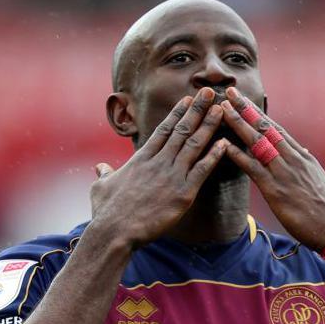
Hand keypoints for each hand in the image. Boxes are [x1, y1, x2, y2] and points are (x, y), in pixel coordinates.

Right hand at [90, 88, 228, 247]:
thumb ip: (104, 173)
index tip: (187, 99)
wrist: (115, 231)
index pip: (163, 130)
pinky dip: (214, 156)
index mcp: (141, 159)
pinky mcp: (183, 193)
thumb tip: (99, 167)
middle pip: (182, 130)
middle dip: (197, 109)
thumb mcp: (101, 187)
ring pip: (194, 145)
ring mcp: (171, 176)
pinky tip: (225, 143)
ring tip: (221, 109)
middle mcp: (158, 162)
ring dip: (209, 125)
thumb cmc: (106, 212)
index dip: (177, 113)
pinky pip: (202, 170)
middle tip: (210, 92)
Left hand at [220, 87, 324, 251]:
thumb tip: (304, 152)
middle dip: (246, 109)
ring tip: (223, 109)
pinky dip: (238, 156)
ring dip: (238, 124)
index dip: (259, 113)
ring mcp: (283, 172)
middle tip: (230, 92)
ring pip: (257, 142)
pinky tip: (224, 146)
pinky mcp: (275, 190)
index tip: (245, 100)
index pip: (276, 129)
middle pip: (265, 128)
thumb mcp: (319, 179)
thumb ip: (308, 164)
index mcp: (300, 156)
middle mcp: (291, 158)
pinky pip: (253, 169)